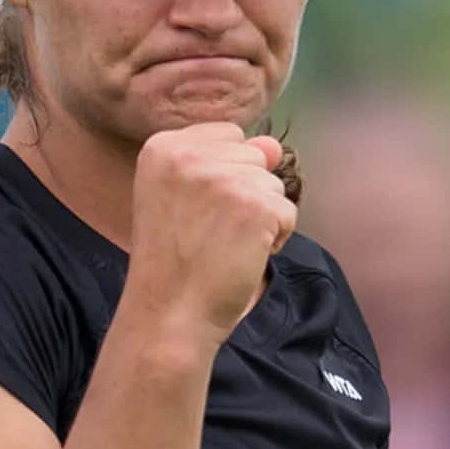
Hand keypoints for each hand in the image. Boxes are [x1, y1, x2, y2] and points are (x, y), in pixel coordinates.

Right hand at [123, 123, 296, 347]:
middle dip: (244, 193)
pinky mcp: (256, 205)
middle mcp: (191, 154)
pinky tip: (242, 256)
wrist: (168, 313)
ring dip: (261, 217)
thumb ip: (221, 162)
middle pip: (253, 155)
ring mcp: (225, 178)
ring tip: (224, 245)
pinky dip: (275, 238)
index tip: (197, 211)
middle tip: (210, 232)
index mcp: (162, 147)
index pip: (227, 135)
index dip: (224, 175)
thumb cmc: (172, 263)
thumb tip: (273, 146)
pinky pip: (287, 211)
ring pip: (272, 183)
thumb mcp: (177, 198)